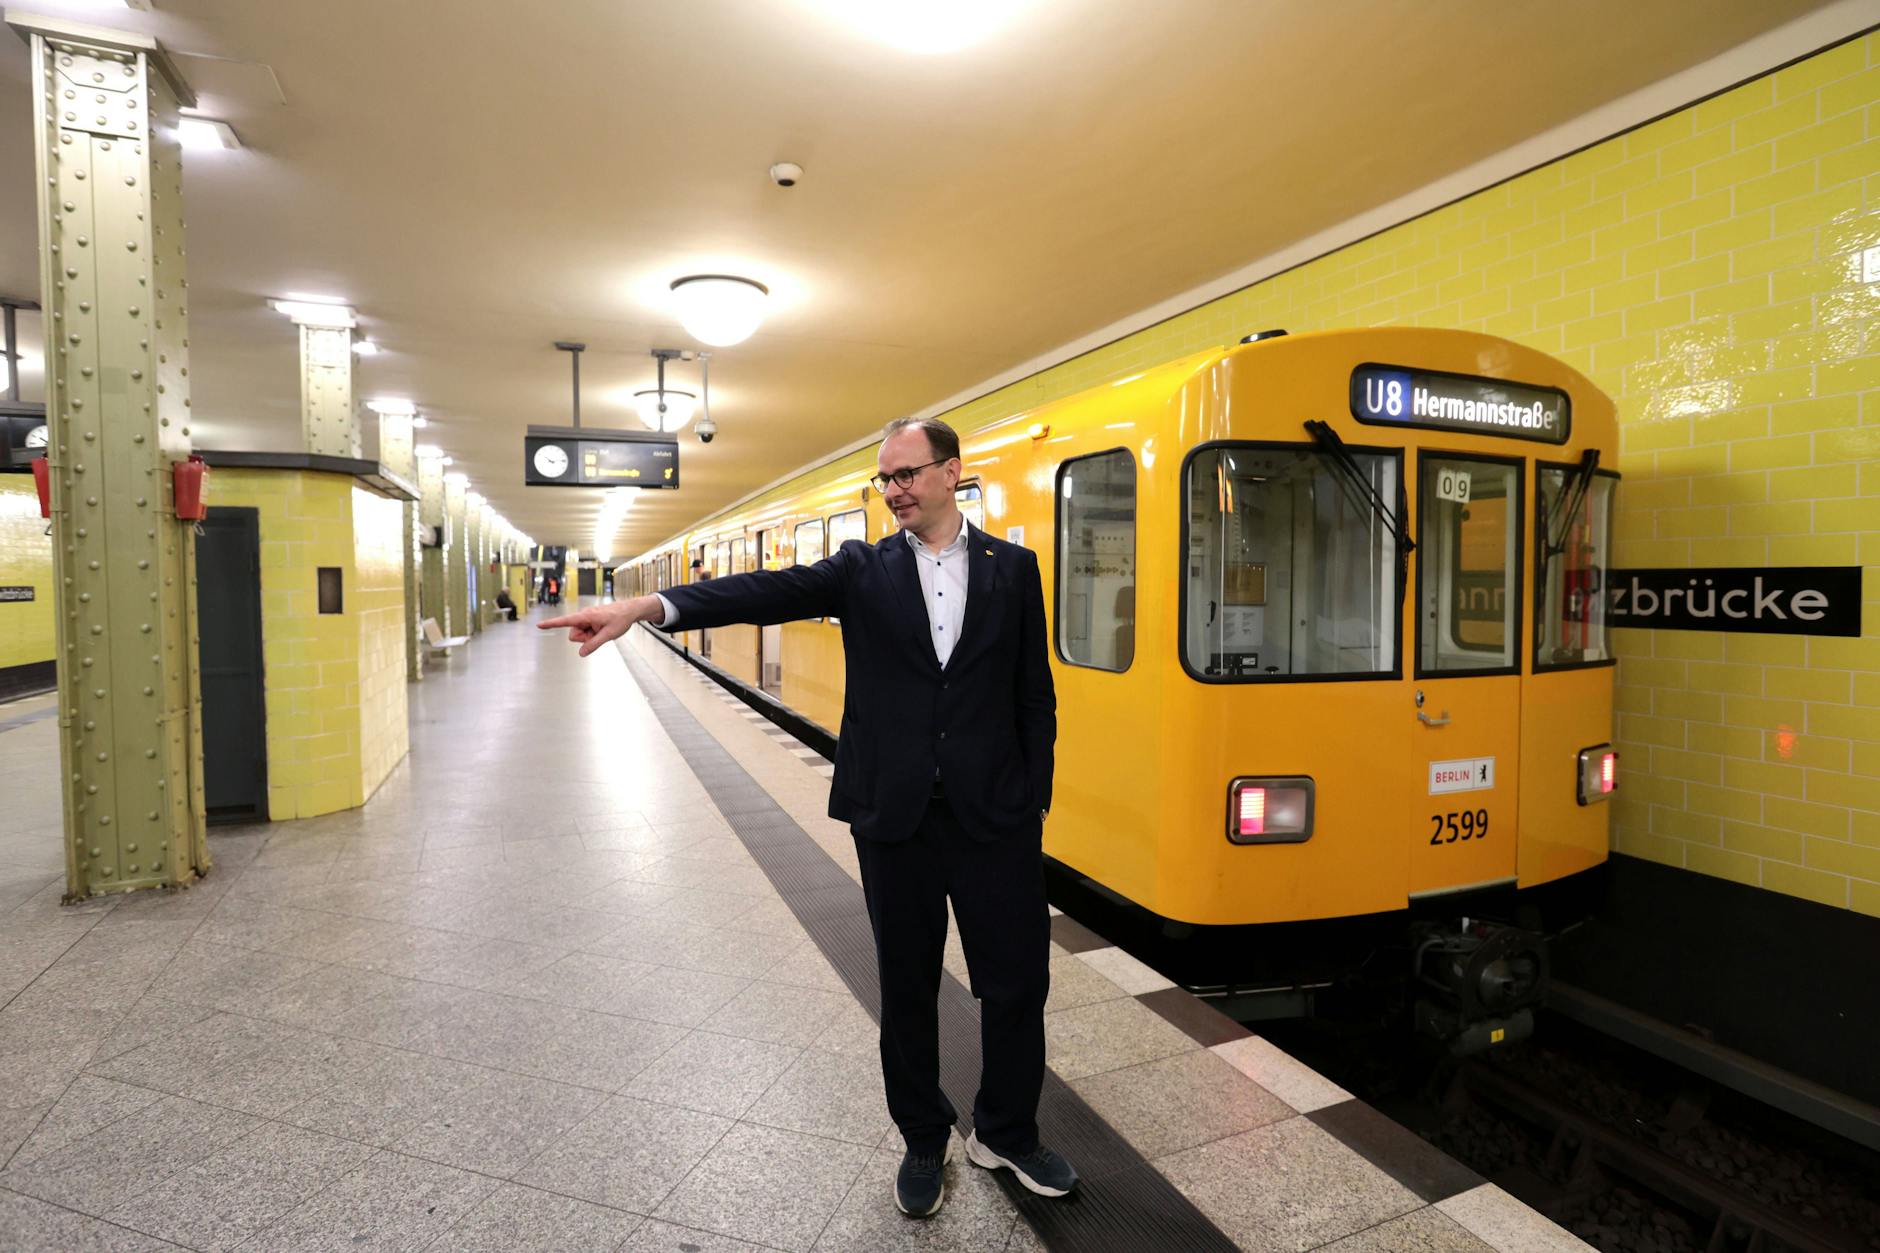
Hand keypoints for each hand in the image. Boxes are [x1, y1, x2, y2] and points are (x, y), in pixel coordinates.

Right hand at [538, 595, 662, 656]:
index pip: (565, 621)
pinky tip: (602, 629)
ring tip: (602, 631)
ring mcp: (586, 619)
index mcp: (586, 616)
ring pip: (580, 634)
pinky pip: (586, 632)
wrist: (630, 610)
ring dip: (589, 637)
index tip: (539, 625)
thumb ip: (594, 644)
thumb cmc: (620, 619)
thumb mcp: (609, 635)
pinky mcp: (589, 621)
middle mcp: (583, 616)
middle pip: (574, 634)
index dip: (551, 624)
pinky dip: (592, 634)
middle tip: (599, 634)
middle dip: (584, 638)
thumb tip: (581, 653)